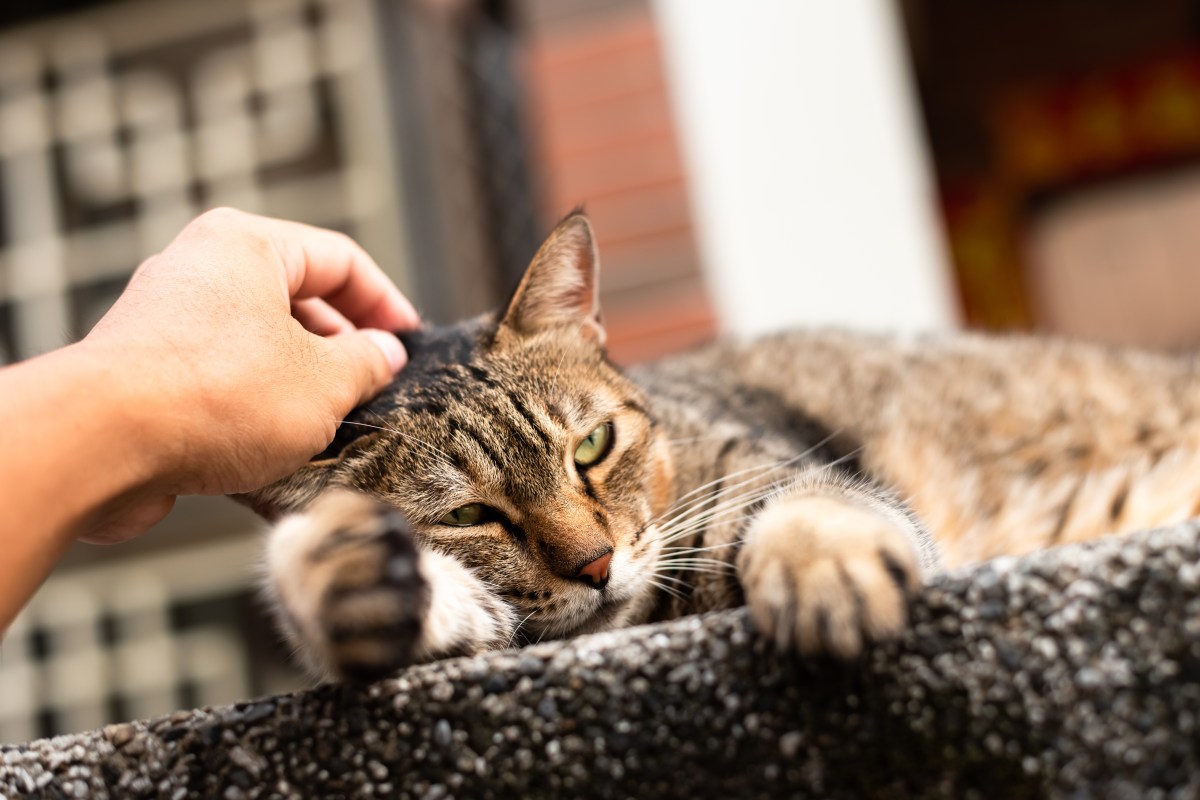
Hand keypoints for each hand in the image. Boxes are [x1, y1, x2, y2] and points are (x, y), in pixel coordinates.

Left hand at [78, 207, 418, 541]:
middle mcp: (201, 271)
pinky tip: (280, 455)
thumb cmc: (214, 394)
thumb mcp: (323, 381)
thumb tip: (383, 356)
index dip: (385, 304)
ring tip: (333, 431)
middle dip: (342, 351)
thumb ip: (366, 363)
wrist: (101, 443)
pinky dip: (256, 413)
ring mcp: (168, 323)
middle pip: (297, 302)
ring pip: (259, 348)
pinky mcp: (146, 374)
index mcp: (247, 245)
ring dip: (301, 389)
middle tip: (375, 391)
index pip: (340, 260)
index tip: (409, 343)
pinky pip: (221, 384)